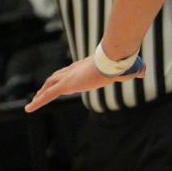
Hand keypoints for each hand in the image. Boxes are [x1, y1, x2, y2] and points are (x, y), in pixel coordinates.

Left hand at [25, 55, 141, 111]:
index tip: (62, 80)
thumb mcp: (124, 69)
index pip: (71, 71)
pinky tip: (29, 108)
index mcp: (85, 66)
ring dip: (41, 92)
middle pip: (57, 76)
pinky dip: (37, 101)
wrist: (112, 62)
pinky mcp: (65, 85)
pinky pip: (47, 95)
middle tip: (42, 90)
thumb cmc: (119, 64)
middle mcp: (74, 70)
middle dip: (49, 83)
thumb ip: (131, 72)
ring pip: (49, 85)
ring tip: (34, 101)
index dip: (66, 75)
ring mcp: (68, 77)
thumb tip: (142, 72)